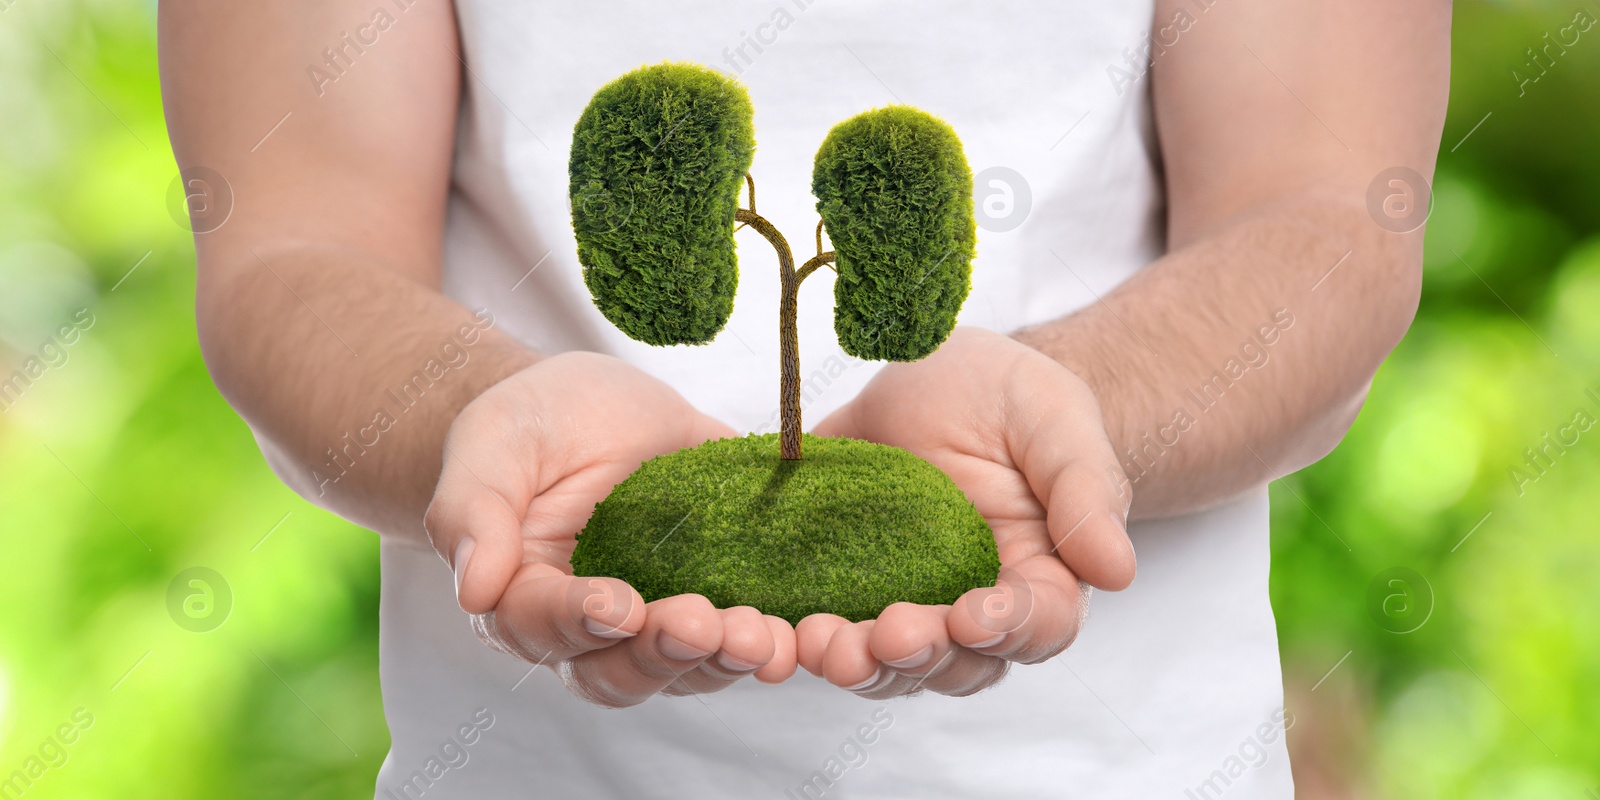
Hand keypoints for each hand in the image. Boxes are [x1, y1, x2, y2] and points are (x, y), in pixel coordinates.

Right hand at [424, 352, 798, 706]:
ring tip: (760, 637)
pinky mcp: (714, 596)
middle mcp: (589, 631)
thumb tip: (473, 588)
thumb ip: (471, 509)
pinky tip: (794, 632)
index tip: (617, 605)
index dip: (579, 620)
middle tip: (701, 624)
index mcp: (522, 598)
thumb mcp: (491, 442)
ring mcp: (657, 621)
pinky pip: (739, 637)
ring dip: (722, 659)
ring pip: (685, 669)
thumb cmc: (527, 425)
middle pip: (619, 670)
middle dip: (663, 652)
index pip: (542, 626)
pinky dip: (768, 641)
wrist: (589, 408)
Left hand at [802, 327, 1133, 697]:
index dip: (1008, 630)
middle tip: (888, 635)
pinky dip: (801, 638)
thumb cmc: (1014, 398)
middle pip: (956, 663)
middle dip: (922, 654)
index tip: (974, 615)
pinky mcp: (838, 586)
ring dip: (858, 663)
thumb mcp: (1055, 420)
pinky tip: (778, 629)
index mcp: (1039, 577)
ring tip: (824, 645)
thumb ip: (1085, 492)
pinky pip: (823, 628)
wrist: (935, 374)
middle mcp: (971, 609)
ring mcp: (903, 603)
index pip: (1037, 626)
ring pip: (887, 664)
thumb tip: (1117, 571)